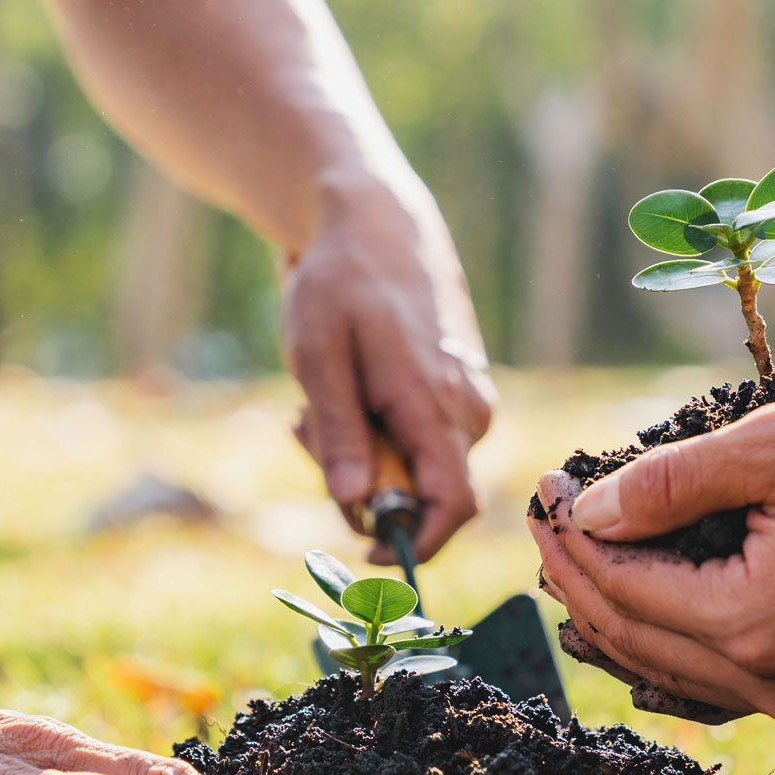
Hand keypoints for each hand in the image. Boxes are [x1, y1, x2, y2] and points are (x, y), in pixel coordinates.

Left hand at [286, 173, 495, 562]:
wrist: (376, 223)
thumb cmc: (340, 282)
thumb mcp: (318, 356)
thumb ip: (339, 431)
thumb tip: (353, 502)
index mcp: (436, 406)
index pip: (452, 506)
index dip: (415, 545)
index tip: (364, 552)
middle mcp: (468, 412)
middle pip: (423, 494)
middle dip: (362, 485)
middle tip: (305, 432)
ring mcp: (469, 403)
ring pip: (418, 469)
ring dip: (364, 455)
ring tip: (321, 399)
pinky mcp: (460, 395)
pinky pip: (421, 443)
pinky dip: (378, 434)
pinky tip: (348, 389)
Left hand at [529, 342, 774, 733]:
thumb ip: (671, 483)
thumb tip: (588, 514)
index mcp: (764, 626)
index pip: (624, 592)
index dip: (570, 540)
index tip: (543, 491)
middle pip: (644, 645)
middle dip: (584, 582)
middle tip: (552, 524)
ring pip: (691, 679)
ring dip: (631, 625)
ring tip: (589, 570)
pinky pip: (746, 690)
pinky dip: (695, 655)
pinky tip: (668, 620)